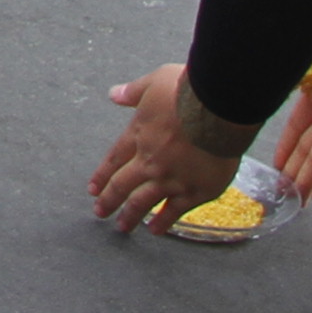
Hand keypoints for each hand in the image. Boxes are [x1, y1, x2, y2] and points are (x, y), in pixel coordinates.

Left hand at [89, 61, 248, 236]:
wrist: (218, 109)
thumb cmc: (186, 90)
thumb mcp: (154, 82)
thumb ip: (134, 92)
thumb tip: (114, 94)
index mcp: (138, 135)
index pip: (114, 160)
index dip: (102, 176)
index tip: (92, 189)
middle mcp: (149, 161)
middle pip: (122, 185)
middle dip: (108, 201)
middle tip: (100, 212)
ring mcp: (171, 179)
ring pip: (144, 202)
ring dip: (131, 216)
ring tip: (122, 227)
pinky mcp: (196, 191)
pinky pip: (175, 211)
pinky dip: (163, 222)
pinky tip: (156, 230)